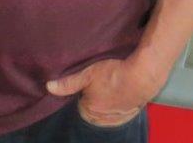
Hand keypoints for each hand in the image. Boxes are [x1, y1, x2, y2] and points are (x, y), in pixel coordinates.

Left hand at [46, 58, 160, 126]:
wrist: (143, 75)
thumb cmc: (114, 73)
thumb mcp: (88, 73)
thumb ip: (69, 83)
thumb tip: (49, 87)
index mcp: (90, 110)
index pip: (79, 104)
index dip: (81, 92)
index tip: (86, 82)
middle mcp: (103, 118)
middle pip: (93, 109)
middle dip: (93, 98)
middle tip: (98, 82)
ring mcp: (118, 117)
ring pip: (106, 111)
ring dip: (106, 101)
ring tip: (110, 85)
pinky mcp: (130, 113)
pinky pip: (119, 111)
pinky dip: (118, 104)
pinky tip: (120, 92)